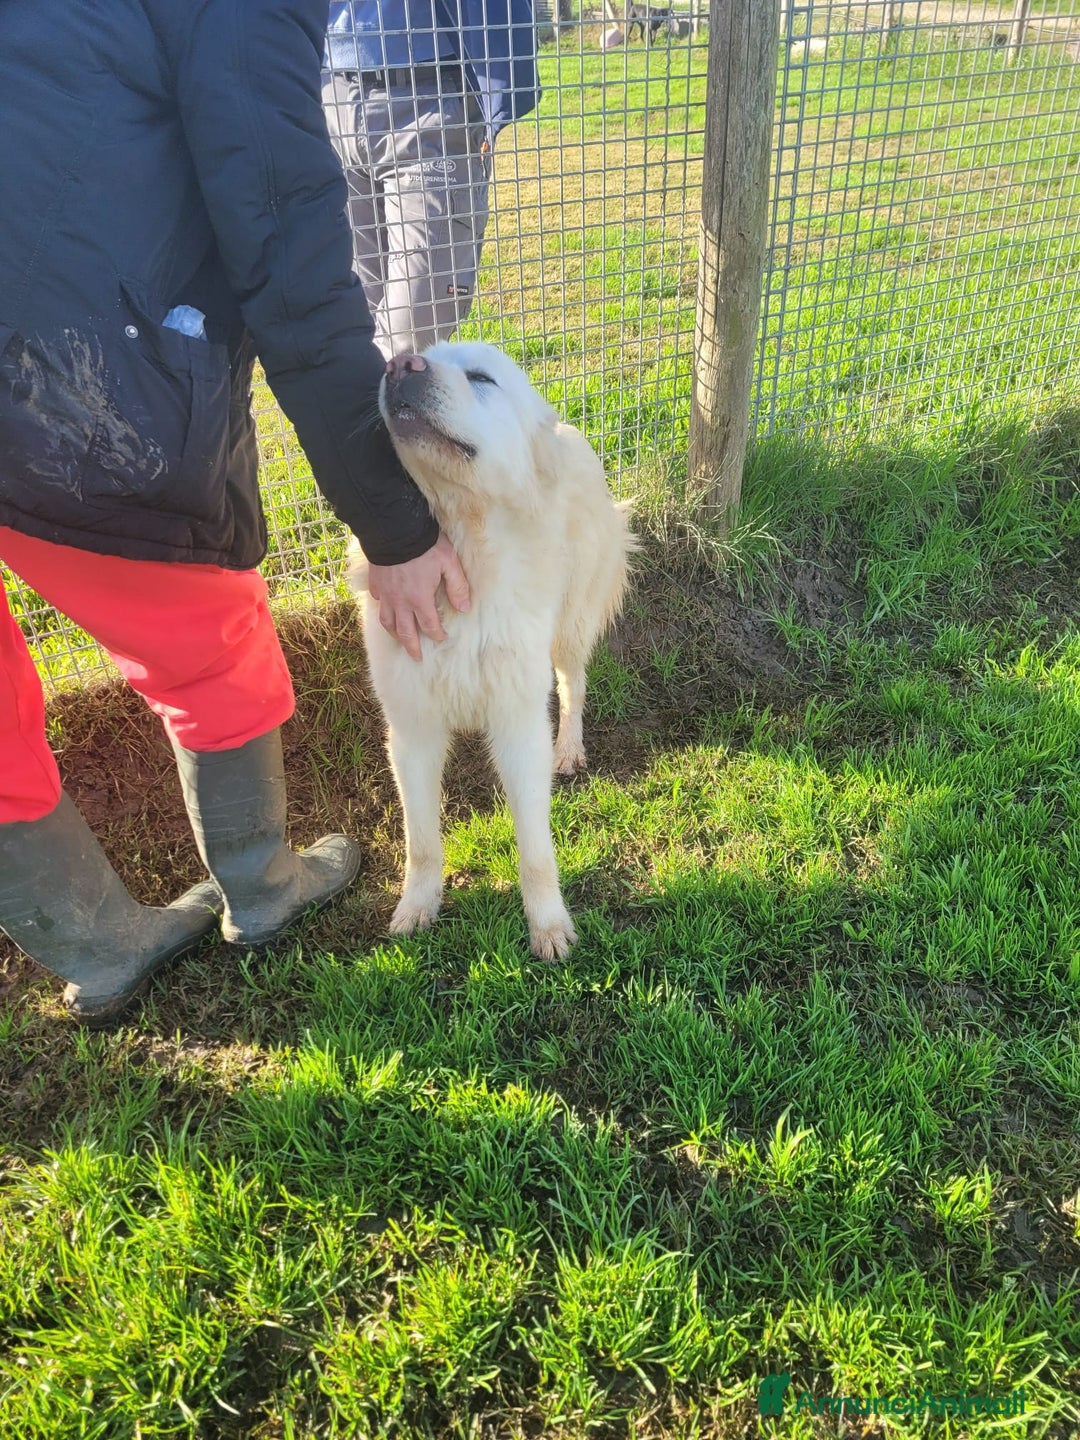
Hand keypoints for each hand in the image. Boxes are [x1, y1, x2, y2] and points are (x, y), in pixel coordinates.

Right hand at [366, 533, 469, 661]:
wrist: (395, 530)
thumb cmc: (425, 546)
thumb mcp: (449, 563)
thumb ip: (458, 586)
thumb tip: (464, 608)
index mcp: (420, 599)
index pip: (429, 625)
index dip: (436, 634)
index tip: (440, 638)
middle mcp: (401, 602)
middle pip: (405, 632)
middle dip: (412, 646)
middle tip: (416, 657)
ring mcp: (386, 594)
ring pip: (387, 622)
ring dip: (394, 633)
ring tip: (399, 639)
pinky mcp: (376, 583)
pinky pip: (378, 602)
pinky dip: (383, 610)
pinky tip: (386, 610)